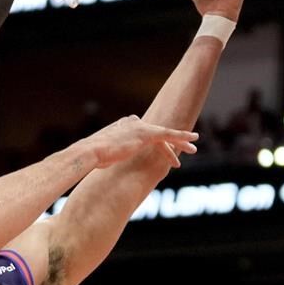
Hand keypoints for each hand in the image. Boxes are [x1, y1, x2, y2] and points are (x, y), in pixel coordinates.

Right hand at [81, 115, 198, 169]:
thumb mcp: (102, 154)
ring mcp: (140, 127)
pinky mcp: (146, 133)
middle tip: (184, 148)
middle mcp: (132, 122)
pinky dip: (182, 136)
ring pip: (165, 133)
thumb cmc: (92, 157)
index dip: (154, 144)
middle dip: (171, 141)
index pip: (143, 133)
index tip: (161, 152)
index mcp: (122, 125)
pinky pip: (169, 134)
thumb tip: (101, 161)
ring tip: (193, 148)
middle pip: (156, 133)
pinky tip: (193, 140)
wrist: (90, 152)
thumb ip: (108, 154)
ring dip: (180, 140)